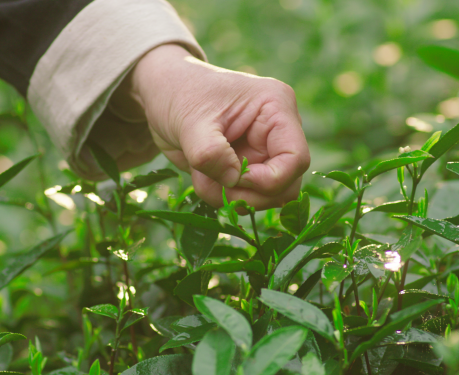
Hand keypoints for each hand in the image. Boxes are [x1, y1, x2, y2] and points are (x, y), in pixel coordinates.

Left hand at [125, 44, 309, 208]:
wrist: (162, 95)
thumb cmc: (179, 94)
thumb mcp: (190, 122)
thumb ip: (211, 153)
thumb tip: (234, 180)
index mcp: (276, 108)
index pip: (296, 158)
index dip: (269, 180)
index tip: (234, 178)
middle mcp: (277, 131)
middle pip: (286, 185)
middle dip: (248, 194)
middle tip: (213, 184)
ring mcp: (264, 151)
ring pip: (266, 197)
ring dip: (231, 197)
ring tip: (201, 175)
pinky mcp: (248, 167)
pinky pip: (246, 197)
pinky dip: (222, 196)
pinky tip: (203, 176)